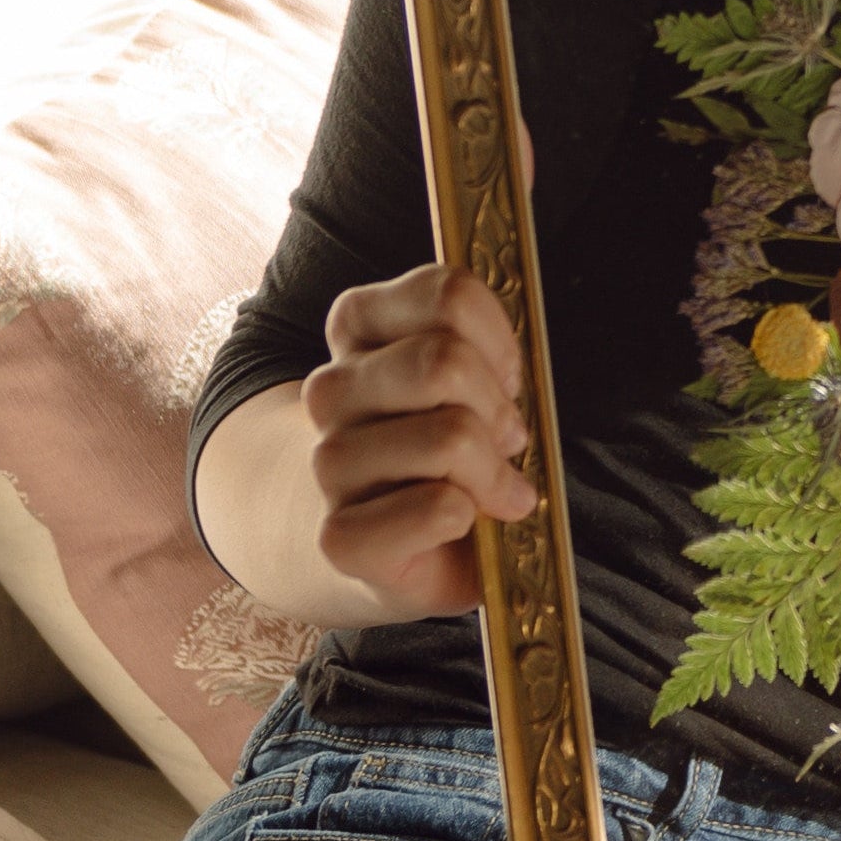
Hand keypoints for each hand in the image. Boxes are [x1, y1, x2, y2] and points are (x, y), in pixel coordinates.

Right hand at [300, 265, 534, 614]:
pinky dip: (471, 516)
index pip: (448, 294)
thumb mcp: (477, 379)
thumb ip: (485, 349)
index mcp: (359, 329)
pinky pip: (437, 507)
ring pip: (449, 436)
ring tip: (493, 488)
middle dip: (499, 408)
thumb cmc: (455, 451)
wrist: (409, 547)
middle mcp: (330, 390)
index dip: (499, 340)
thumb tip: (512, 371)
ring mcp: (329, 463)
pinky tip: (463, 524)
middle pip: (444, 361)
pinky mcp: (340, 536)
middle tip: (508, 440)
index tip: (507, 378)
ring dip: (493, 470)